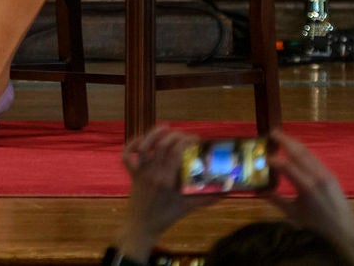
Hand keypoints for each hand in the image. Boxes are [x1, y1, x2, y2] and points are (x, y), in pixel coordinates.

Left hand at [114, 126, 215, 260]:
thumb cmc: (166, 217)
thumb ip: (207, 199)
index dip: (186, 141)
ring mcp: (141, 173)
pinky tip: (143, 140)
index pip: (176, 152)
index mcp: (167, 180)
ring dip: (154, 134)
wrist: (142, 226)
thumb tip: (226, 192)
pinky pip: (127, 156)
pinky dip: (132, 144)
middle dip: (176, 135)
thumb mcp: (188, 208)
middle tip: (187, 136)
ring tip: (166, 128)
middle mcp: (153, 173)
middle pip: (162, 145)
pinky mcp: (132, 174)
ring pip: (144, 146)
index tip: (197, 139)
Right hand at [265, 130, 353, 265]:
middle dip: (285, 141)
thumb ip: (275, 200)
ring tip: (282, 137)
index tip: (262, 154)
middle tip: (272, 132)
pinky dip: (304, 152)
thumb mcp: (293, 214)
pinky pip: (315, 159)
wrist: (343, 232)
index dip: (274, 158)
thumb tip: (258, 191)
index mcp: (306, 187)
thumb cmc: (316, 226)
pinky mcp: (331, 176)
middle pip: (299, 153)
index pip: (287, 166)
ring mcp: (326, 175)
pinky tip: (297, 151)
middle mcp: (317, 177)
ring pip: (309, 153)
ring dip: (295, 144)